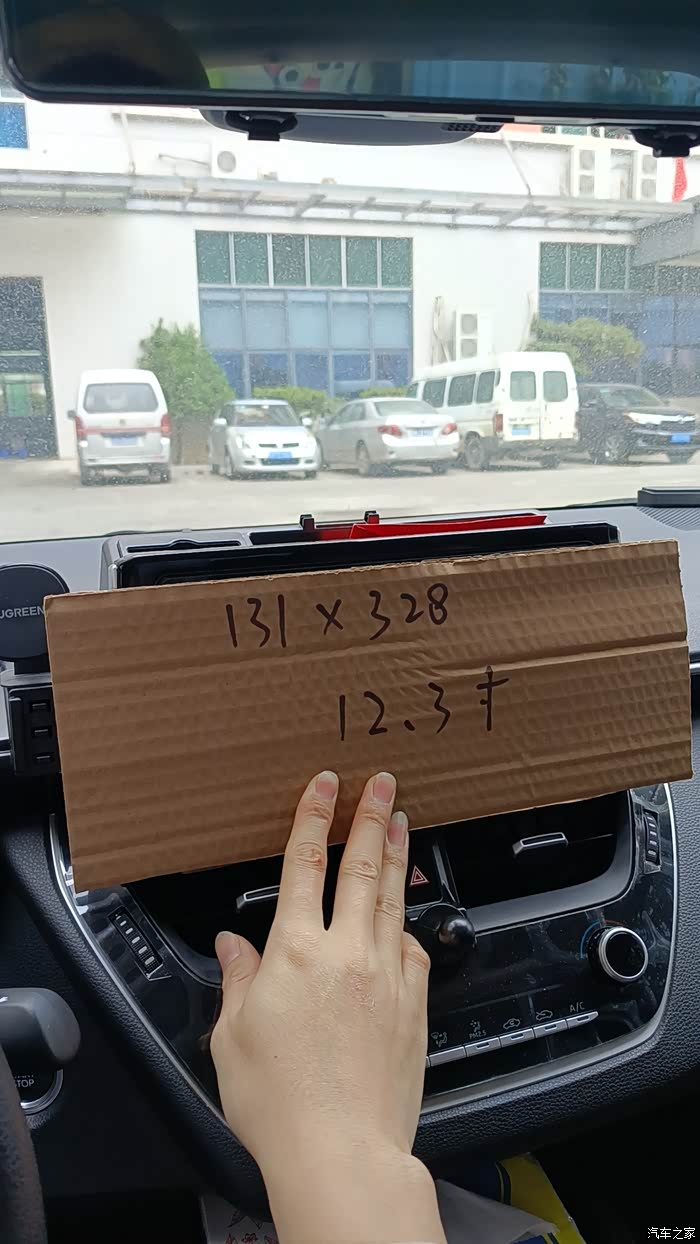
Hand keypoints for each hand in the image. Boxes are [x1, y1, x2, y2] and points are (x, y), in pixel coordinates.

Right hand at [211, 770, 445, 1243]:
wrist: (340, 1151)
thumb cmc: (278, 1103)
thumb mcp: (232, 1038)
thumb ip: (238, 980)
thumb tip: (233, 944)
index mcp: (294, 952)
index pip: (304, 865)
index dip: (314, 817)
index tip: (324, 786)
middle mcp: (346, 952)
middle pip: (361, 867)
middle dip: (370, 817)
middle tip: (382, 783)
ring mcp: (387, 975)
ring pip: (393, 897)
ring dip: (397, 854)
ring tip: (402, 821)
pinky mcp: (414, 1004)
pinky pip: (413, 949)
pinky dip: (406, 924)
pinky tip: (404, 915)